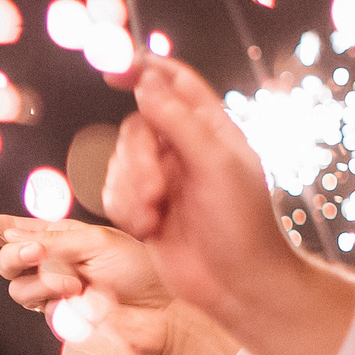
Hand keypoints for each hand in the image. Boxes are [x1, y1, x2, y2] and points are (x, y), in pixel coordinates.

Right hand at [0, 216, 237, 354]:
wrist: (163, 313)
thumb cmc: (141, 272)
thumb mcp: (96, 242)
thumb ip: (51, 241)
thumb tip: (13, 240)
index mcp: (65, 236)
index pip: (19, 229)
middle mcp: (56, 263)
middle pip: (9, 258)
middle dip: (16, 254)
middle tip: (37, 253)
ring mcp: (56, 293)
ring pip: (18, 286)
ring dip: (44, 281)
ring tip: (75, 284)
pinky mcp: (61, 318)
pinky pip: (38, 307)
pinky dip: (56, 300)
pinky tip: (81, 300)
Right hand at [103, 59, 354, 354]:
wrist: (238, 286)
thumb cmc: (243, 226)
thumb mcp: (216, 165)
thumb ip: (179, 121)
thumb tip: (145, 81)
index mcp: (210, 129)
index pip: (174, 82)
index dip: (144, 68)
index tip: (112, 68)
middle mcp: (184, 150)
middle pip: (135, 126)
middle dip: (137, 160)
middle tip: (157, 192)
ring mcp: (162, 181)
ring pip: (119, 163)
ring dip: (131, 192)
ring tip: (155, 219)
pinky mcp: (144, 211)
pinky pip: (112, 195)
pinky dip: (124, 212)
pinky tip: (148, 231)